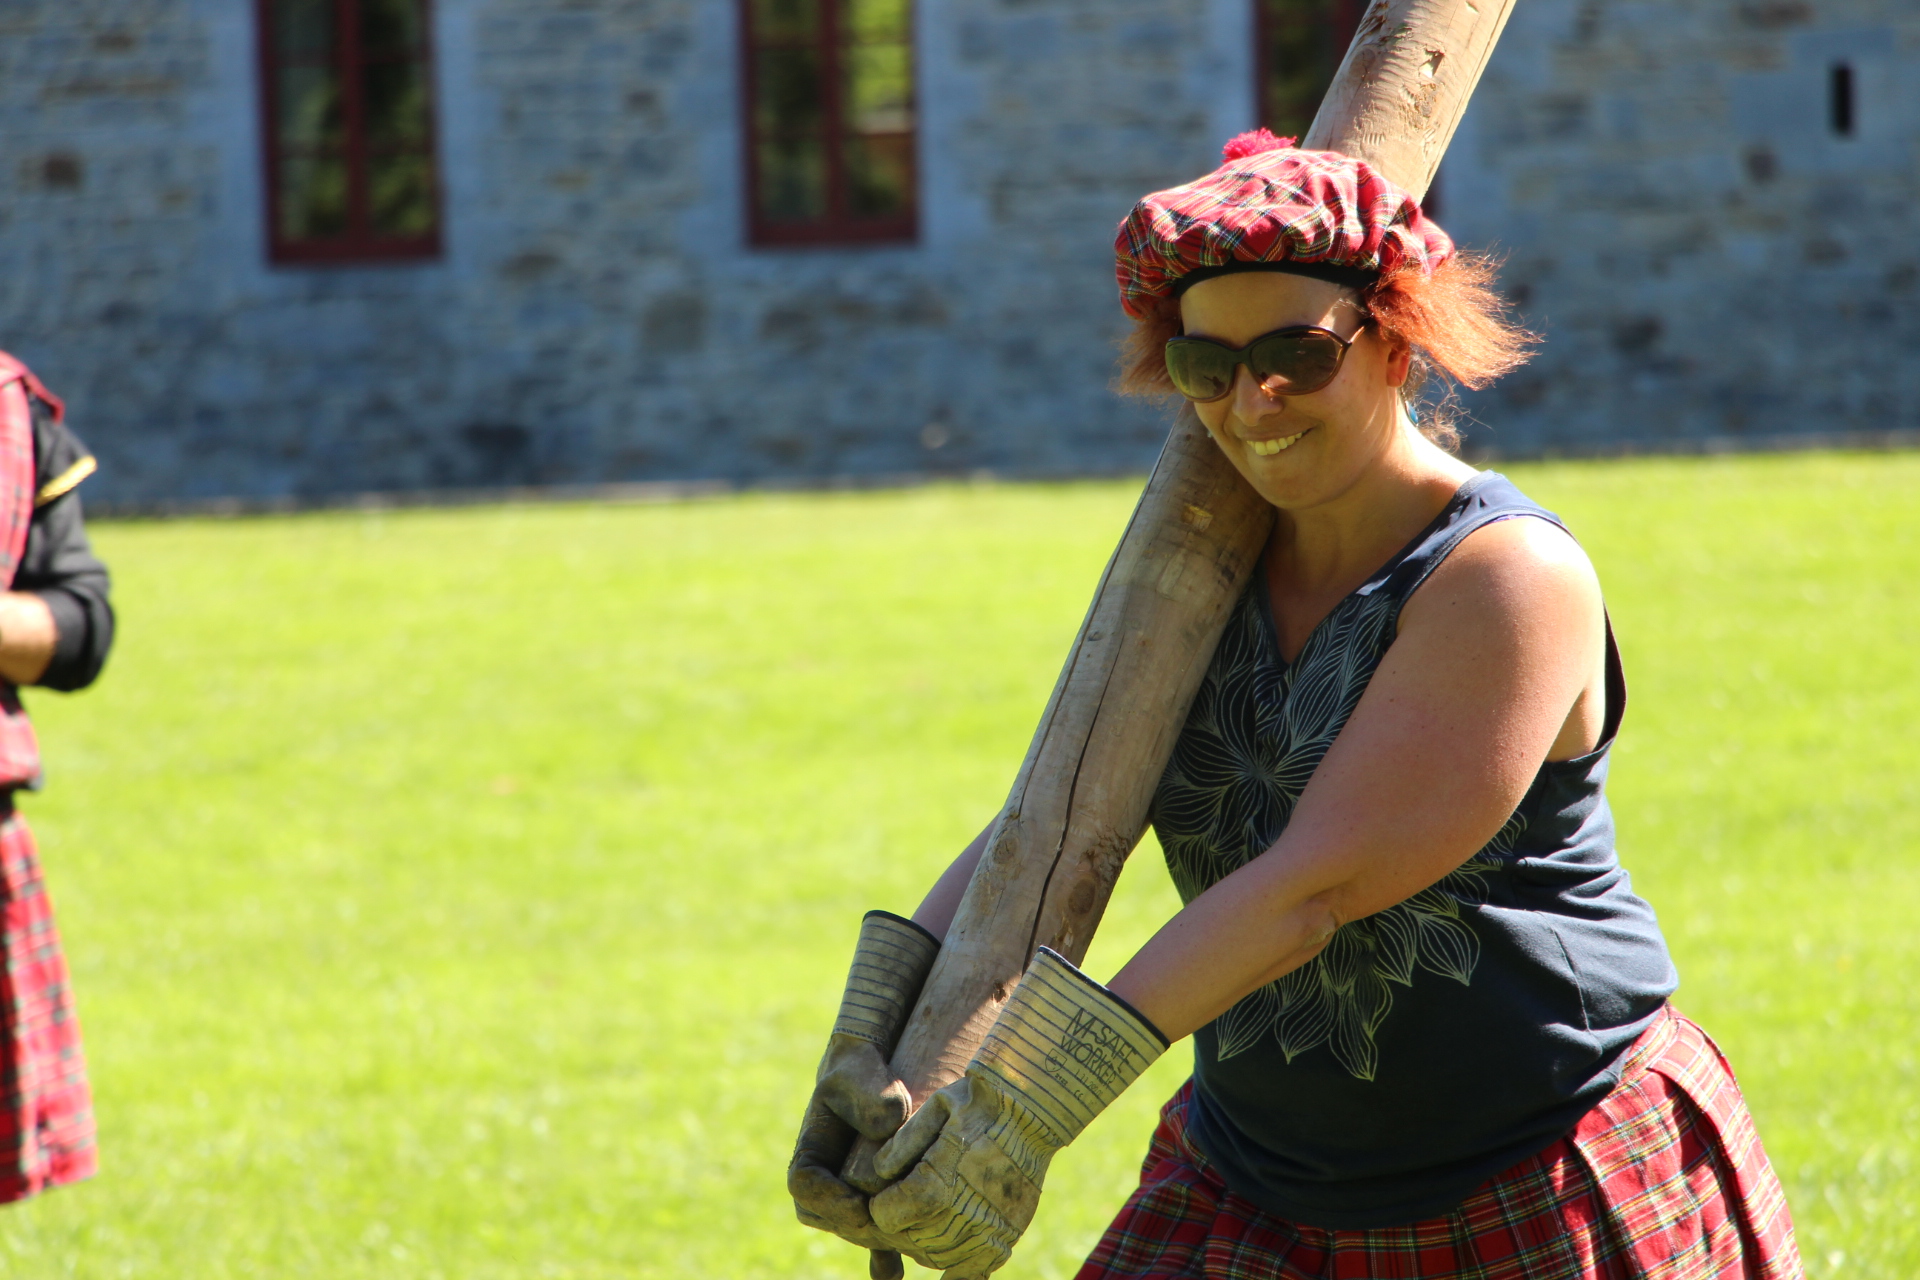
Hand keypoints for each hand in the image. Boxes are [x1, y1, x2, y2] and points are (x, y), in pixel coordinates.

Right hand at [787, 911, 941, 1268]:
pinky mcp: (881, 1198)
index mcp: (811, 1153)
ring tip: (905, 1265)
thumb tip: (889, 1121)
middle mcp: (830, 1181)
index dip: (830, 1199)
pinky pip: (883, 1232)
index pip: (808, 1188)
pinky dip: (893, 1252)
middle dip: (862, 1225)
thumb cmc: (860, 1064)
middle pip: (835, 1218)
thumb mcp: (857, 1068)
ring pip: (861, 1228)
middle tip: (894, 1226)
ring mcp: (854, 1193)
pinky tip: (906, 1272)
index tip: (858, 1200)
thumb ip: (866, 1091)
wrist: (880, 1066)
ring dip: (882, 1243)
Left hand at [869, 948, 1166, 1278]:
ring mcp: (988, 1229)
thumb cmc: (978, 1102)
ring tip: (925, 1216)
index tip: (886, 1191)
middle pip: (909, 1240)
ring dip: (924, 1241)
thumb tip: (873, 1175)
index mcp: (935, 1185)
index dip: (880, 1204)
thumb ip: (901, 1145)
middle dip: (900, 1225)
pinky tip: (949, 1252)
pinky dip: (957, 1266)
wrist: (1033, 1109)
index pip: (886, 1217)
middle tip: (904, 1202)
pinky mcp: (1008, 1233)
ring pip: (937, 1256)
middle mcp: (961, 1215)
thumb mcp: (934, 1109)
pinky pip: (975, 1268)